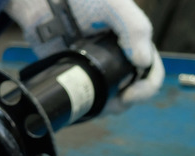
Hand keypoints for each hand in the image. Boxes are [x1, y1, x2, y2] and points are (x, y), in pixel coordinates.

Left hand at [5, 0, 163, 105]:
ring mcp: (96, 67)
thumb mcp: (114, 5)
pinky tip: (82, 105)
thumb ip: (133, 28)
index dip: (146, 87)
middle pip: (132, 89)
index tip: (130, 95)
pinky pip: (86, 96)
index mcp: (133, 41)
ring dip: (107, 107)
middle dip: (126, 101)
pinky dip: (88, 104)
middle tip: (112, 104)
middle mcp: (118, 56)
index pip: (151, 71)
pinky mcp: (75, 74)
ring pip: (110, 96)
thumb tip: (143, 62)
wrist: (43, 3)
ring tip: (97, 106)